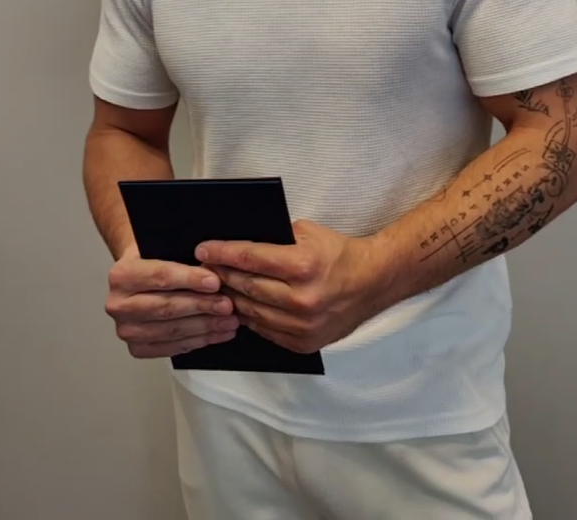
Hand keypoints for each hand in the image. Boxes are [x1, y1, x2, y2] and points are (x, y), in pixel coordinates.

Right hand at [106, 244, 238, 358]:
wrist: (137, 277)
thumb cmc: (153, 260)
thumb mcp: (163, 247)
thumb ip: (183, 256)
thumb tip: (215, 266)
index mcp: (121, 275)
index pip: (160, 277)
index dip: (189, 280)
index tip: (214, 282)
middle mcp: (118, 304)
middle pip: (166, 307)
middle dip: (201, 306)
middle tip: (227, 305)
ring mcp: (126, 329)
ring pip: (171, 330)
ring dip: (204, 327)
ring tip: (228, 321)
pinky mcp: (137, 347)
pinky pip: (171, 347)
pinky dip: (197, 341)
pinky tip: (216, 334)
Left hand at [196, 219, 383, 354]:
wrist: (372, 283)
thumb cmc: (338, 253)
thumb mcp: (309, 233)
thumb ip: (275, 239)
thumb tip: (239, 245)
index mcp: (303, 265)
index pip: (251, 259)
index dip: (223, 253)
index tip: (203, 249)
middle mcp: (302, 299)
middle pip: (247, 287)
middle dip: (222, 275)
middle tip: (203, 267)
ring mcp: (303, 326)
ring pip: (252, 312)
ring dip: (231, 299)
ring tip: (217, 288)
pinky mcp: (304, 343)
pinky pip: (266, 331)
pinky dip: (250, 318)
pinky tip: (239, 306)